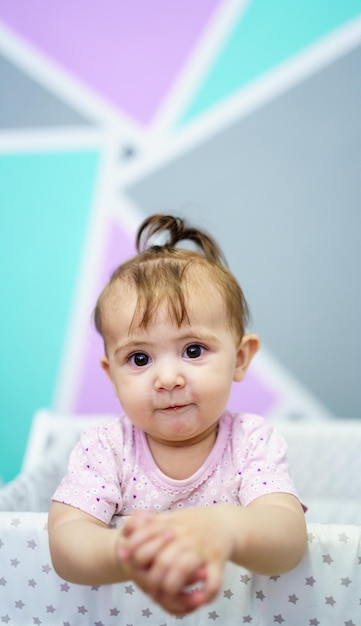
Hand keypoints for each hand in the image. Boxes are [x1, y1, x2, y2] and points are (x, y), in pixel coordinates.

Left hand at [116, 508, 233, 614]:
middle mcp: (187, 537)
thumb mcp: (172, 516)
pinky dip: (205, 593)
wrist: (226, 522)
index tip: (126, 560)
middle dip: (153, 578)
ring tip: (166, 595)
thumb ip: (150, 522)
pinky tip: (196, 600)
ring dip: (172, 586)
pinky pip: (213, 581)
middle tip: (148, 588)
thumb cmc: (195, 522)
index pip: (148, 535)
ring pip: (184, 569)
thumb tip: (127, 525)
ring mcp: (202, 550)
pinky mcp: (217, 562)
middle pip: (164, 559)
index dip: (134, 549)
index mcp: (173, 525)